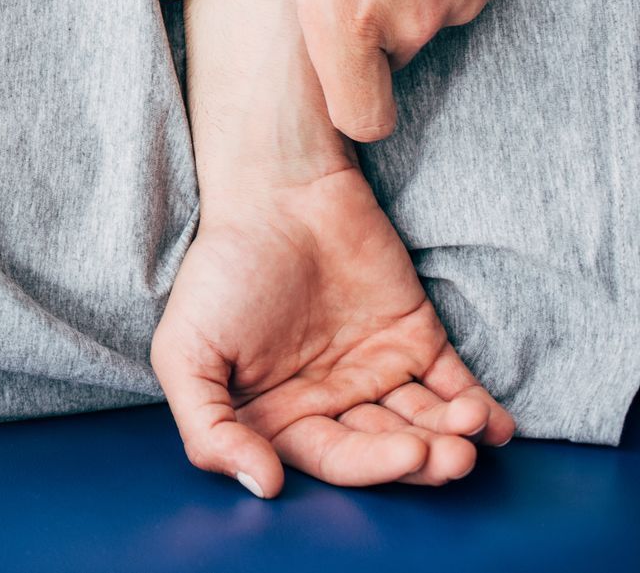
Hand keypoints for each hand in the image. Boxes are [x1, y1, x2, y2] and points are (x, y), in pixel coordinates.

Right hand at [151, 164, 514, 497]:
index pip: (331, 460)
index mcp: (276, 415)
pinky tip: (494, 424)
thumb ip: (207, 429)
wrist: (275, 191)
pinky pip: (454, 385)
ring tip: (471, 429)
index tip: (403, 455)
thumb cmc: (222, 270)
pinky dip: (480, 410)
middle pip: (384, 448)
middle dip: (421, 459)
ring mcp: (376, 371)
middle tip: (449, 455)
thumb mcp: (184, 352)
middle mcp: (330, 402)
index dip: (370, 467)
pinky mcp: (416, 338)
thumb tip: (263, 486)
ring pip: (424, 424)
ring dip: (454, 437)